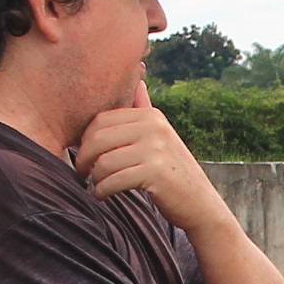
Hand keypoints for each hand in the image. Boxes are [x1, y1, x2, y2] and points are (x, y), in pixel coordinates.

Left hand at [75, 78, 225, 233]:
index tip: (84, 155)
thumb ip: (145, 110)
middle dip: (84, 158)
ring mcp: (156, 149)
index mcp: (151, 116)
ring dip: (94, 178)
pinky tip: (101, 195)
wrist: (200, 203)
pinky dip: (102, 191)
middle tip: (82, 172)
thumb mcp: (161, 137)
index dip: (85, 139)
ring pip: (104, 162)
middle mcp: (154, 127)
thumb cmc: (173, 172)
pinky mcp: (156, 173)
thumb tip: (138, 80)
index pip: (101, 120)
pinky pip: (114, 181)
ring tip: (96, 185)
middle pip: (98, 138)